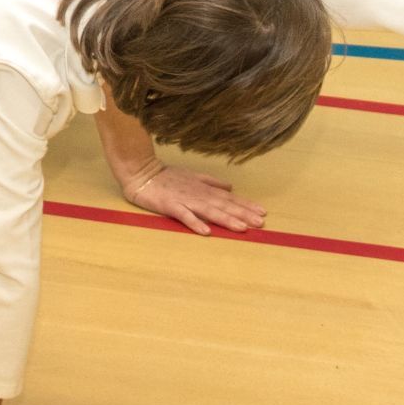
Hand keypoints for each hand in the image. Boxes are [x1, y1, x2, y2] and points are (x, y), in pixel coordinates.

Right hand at [125, 164, 265, 234]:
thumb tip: (229, 187)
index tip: (262, 212)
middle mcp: (198, 194)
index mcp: (204, 189)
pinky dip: (195, 223)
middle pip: (224, 205)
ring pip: (209, 211)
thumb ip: (211, 182)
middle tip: (260, 222)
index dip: (245, 205)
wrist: (141, 172)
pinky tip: (206, 232)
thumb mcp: (192, 176)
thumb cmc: (167, 176)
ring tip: (241, 228)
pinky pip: (184, 216)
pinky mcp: (170, 206)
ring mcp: (185, 200)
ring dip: (226, 219)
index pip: (229, 198)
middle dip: (243, 214)